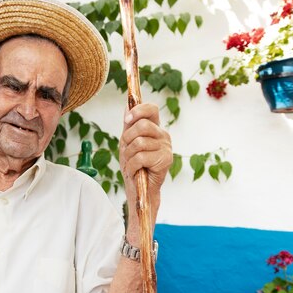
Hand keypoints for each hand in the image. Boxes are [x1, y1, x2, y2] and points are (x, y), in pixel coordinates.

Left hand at [119, 103, 171, 239]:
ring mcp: (166, 147)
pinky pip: (140, 157)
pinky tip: (135, 171)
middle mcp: (163, 135)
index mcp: (155, 128)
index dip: (138, 111)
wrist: (139, 188)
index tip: (126, 120)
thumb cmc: (134, 165)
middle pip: (142, 125)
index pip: (152, 109)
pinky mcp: (165, 160)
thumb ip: (129, 125)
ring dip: (128, 155)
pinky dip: (132, 166)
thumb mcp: (127, 142)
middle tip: (126, 150)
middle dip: (127, 138)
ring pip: (139, 142)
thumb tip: (127, 104)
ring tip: (131, 163)